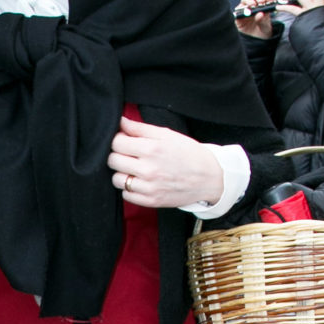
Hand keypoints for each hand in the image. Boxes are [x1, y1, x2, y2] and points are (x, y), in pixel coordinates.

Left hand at [108, 117, 224, 208]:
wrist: (210, 178)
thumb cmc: (189, 154)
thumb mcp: (167, 135)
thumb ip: (140, 128)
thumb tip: (120, 121)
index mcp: (152, 149)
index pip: (117, 143)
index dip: (119, 140)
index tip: (125, 141)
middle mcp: (149, 169)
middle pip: (113, 161)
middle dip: (118, 155)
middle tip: (130, 154)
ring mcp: (149, 188)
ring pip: (117, 179)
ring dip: (123, 173)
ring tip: (135, 169)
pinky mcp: (151, 201)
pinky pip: (126, 194)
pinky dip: (130, 188)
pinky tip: (141, 181)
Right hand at [234, 0, 279, 39]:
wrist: (255, 42)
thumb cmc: (261, 32)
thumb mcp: (265, 26)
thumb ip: (263, 20)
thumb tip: (260, 13)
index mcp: (263, 6)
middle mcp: (254, 6)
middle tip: (261, 2)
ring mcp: (245, 10)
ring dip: (250, 0)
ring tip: (253, 6)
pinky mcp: (238, 16)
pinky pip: (238, 10)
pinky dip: (242, 9)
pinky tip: (246, 12)